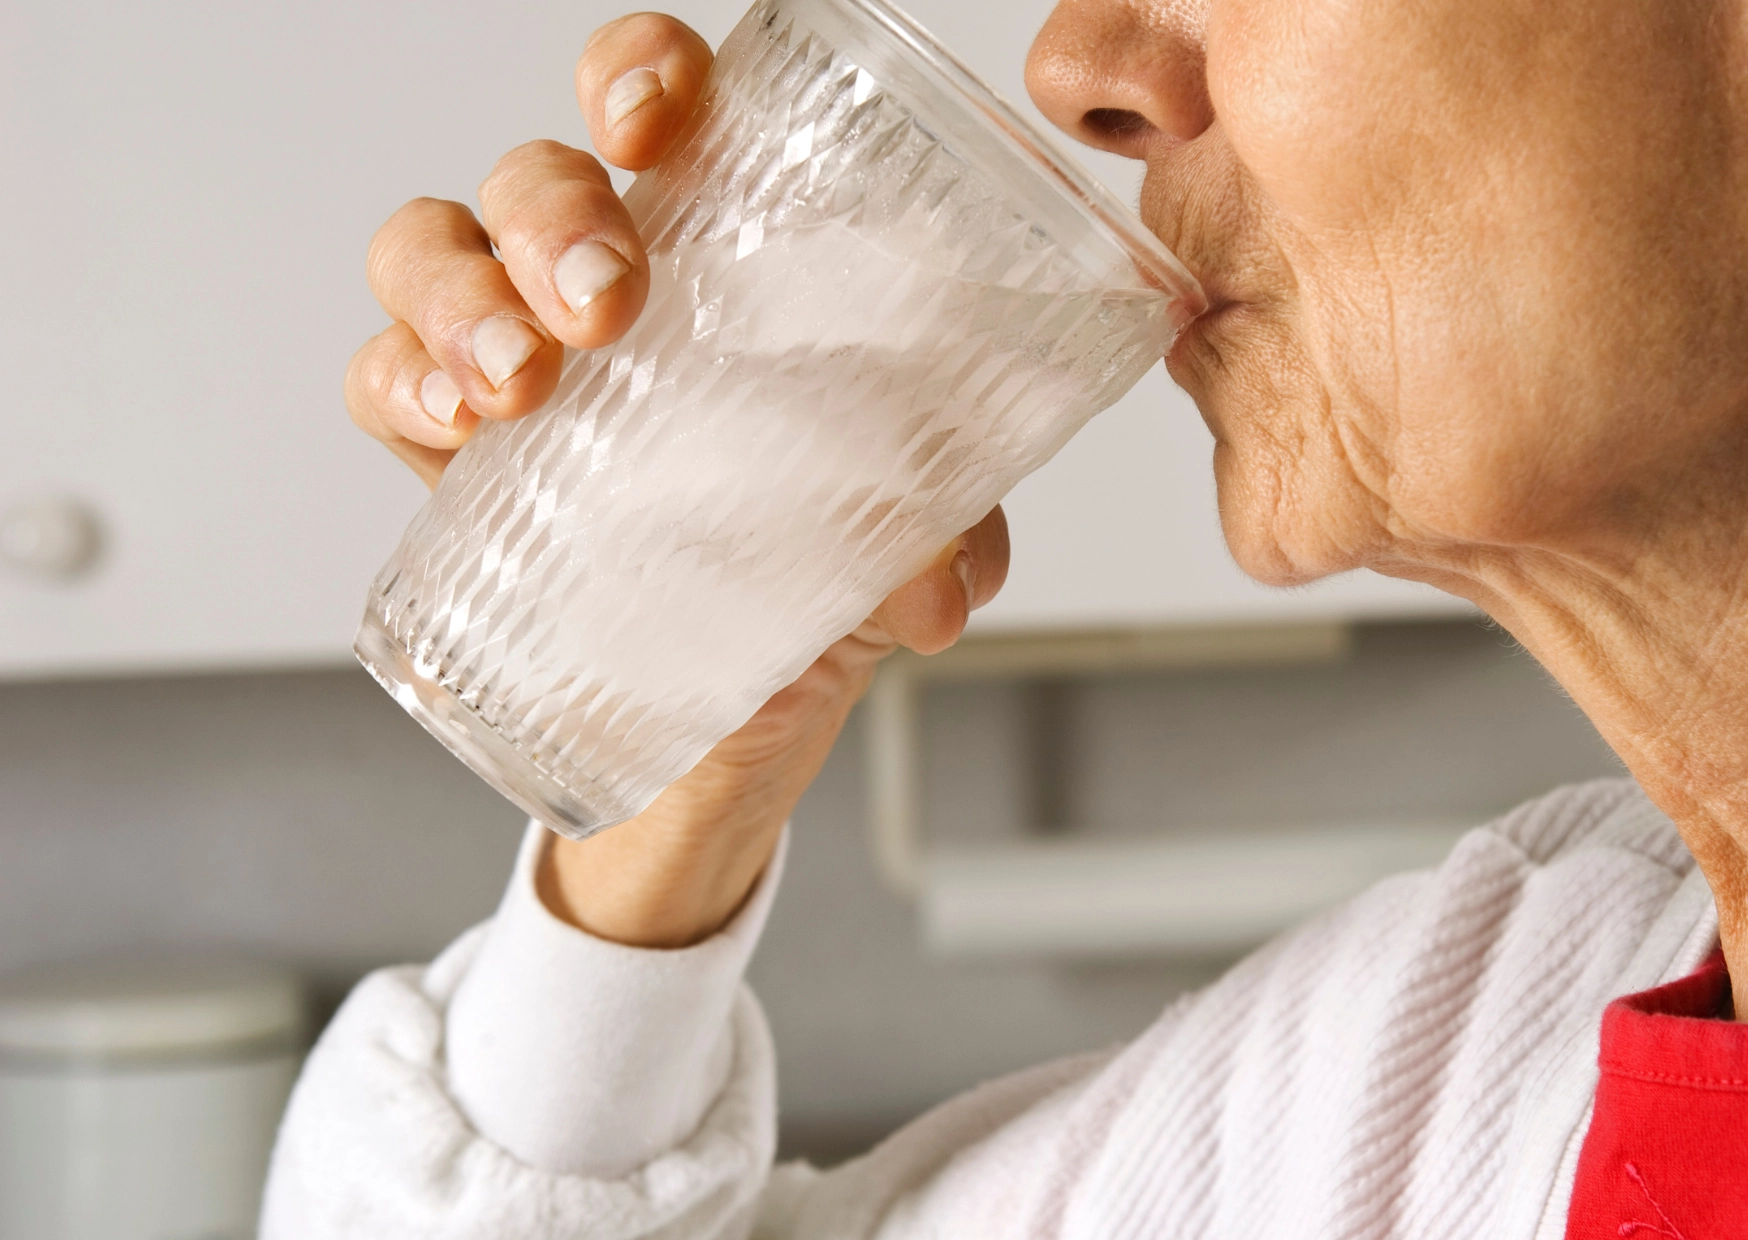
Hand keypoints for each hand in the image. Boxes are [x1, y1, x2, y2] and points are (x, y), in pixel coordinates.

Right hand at [345, 14, 1009, 947]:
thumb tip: (940, 576)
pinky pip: (382, 377)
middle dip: (551, 215)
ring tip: (518, 383)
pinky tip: (452, 425)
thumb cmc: (813, 577)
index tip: (656, 122)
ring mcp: (519, 356)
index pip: (663, 109)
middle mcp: (609, 283)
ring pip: (432, 250)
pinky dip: (400, 383)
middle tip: (605, 303)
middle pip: (536, 177)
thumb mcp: (898, 547)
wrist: (730, 721)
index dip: (638, 75)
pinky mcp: (453, 454)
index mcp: (725, 257)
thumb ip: (941, 532)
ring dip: (460, 295)